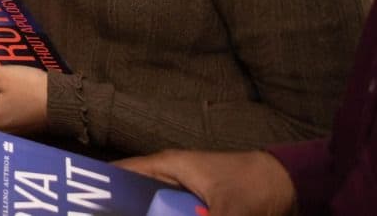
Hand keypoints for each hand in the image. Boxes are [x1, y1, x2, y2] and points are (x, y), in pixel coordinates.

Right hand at [118, 150, 295, 215]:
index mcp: (169, 166)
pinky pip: (172, 215)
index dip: (102, 190)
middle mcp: (170, 178)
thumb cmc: (255, 185)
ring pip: (155, 210)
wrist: (291, 183)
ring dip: (148, 214)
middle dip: (125, 209)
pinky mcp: (198, 208)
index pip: (122, 173)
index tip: (85, 206)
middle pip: (136, 198)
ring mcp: (184, 194)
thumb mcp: (230, 212)